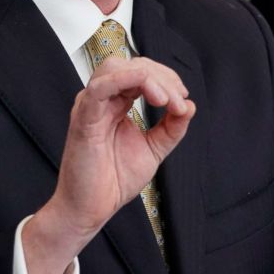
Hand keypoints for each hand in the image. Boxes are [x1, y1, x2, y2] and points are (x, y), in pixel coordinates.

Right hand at [22, 56, 194, 273]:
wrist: (92, 209)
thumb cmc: (113, 180)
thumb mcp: (154, 149)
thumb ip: (171, 128)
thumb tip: (189, 106)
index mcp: (115, 103)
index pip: (141, 73)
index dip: (166, 79)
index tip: (182, 98)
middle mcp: (101, 100)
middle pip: (130, 64)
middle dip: (161, 77)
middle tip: (177, 101)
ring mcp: (90, 106)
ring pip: (115, 68)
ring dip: (147, 77)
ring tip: (165, 100)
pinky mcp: (83, 117)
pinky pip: (101, 87)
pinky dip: (125, 80)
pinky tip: (148, 91)